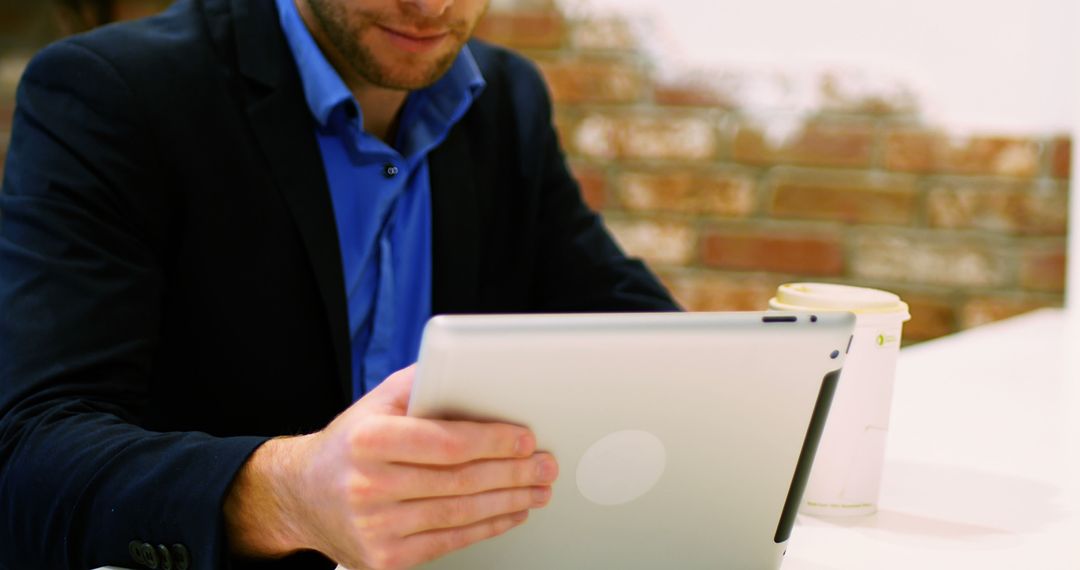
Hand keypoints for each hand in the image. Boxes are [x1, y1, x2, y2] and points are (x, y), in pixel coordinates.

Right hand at [225, 365, 557, 569]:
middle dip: (513, 473)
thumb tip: (478, 370)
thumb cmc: (351, 443)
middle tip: (544, 465)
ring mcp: (375, 527)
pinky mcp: (384, 559)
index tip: (525, 438)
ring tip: (538, 488)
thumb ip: (424, 383)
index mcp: (368, 440)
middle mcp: (368, 485)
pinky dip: (488, 527)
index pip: (445, 442)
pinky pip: (450, 541)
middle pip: (460, 481)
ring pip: (460, 515)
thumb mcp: (377, 402)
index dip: (492, 441)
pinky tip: (511, 512)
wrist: (302, 495)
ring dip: (509, 501)